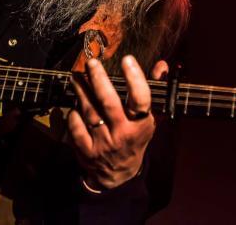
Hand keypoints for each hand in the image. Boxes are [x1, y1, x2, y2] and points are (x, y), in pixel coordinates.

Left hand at [68, 55, 167, 189]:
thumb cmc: (134, 139)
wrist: (117, 175)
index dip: (135, 78)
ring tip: (77, 76)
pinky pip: (76, 126)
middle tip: (92, 63)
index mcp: (141, 125)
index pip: (141, 99)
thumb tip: (161, 65)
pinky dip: (74, 113)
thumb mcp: (148, 119)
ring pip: (90, 111)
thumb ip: (153, 90)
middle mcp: (122, 134)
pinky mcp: (87, 151)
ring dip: (81, 91)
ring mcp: (103, 143)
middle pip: (109, 102)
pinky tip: (74, 104)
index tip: (127, 59)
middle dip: (99, 79)